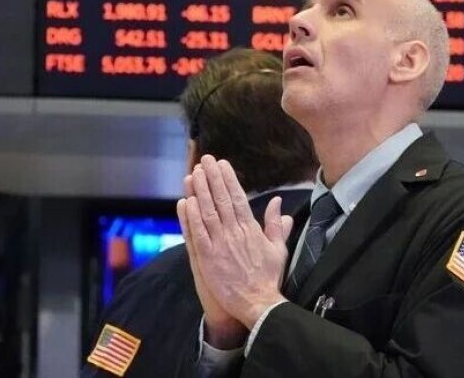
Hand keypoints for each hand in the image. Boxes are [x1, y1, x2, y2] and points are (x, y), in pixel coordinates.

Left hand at [179, 155, 292, 328]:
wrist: (258, 303)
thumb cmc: (267, 278)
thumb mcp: (278, 248)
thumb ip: (276, 224)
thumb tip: (278, 202)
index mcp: (251, 229)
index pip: (238, 197)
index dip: (228, 179)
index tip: (221, 163)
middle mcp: (234, 233)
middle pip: (221, 199)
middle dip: (212, 177)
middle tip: (205, 160)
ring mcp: (220, 244)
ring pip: (207, 212)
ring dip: (199, 191)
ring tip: (193, 174)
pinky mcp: (208, 258)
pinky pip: (197, 233)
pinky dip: (191, 217)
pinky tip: (186, 201)